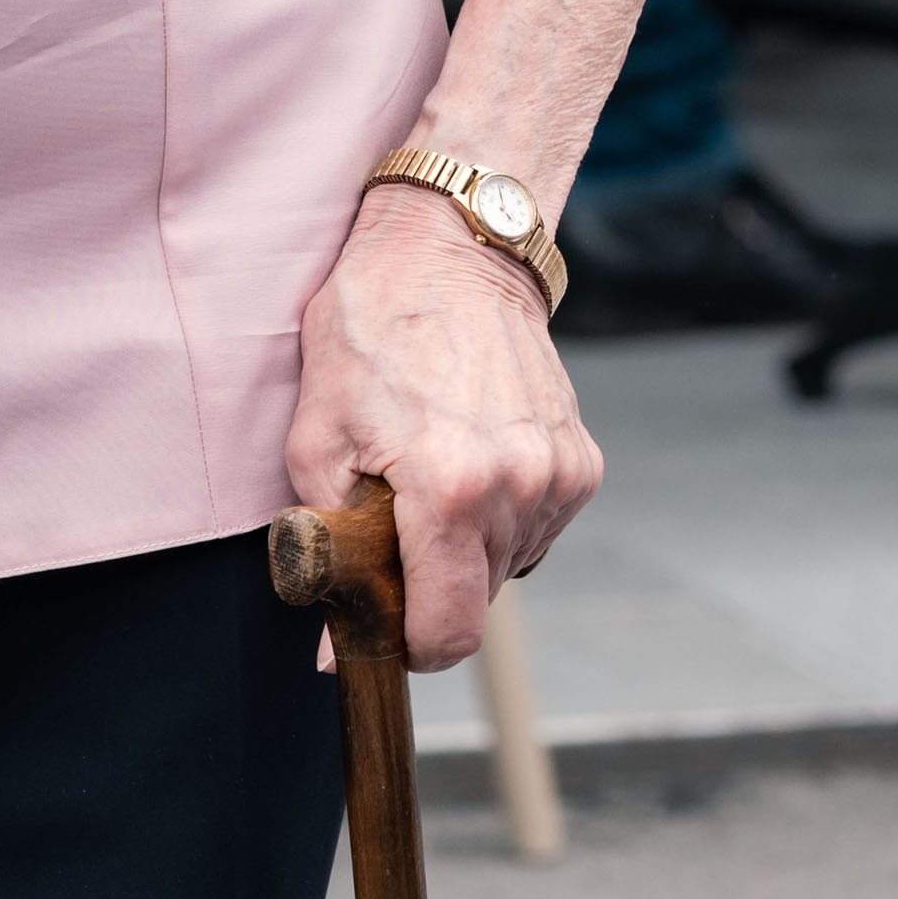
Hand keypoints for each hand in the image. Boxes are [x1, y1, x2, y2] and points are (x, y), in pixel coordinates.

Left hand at [291, 184, 601, 669]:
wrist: (452, 250)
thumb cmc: (371, 333)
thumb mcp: (316, 438)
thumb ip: (328, 550)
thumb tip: (337, 648)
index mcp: (450, 488)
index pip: (448, 631)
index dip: (408, 647)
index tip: (382, 628)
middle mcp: (519, 485)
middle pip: (477, 602)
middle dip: (430, 587)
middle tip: (392, 527)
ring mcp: (560, 472)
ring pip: (509, 567)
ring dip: (468, 549)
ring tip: (433, 478)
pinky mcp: (582, 460)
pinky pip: (537, 528)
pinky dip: (502, 517)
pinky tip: (473, 463)